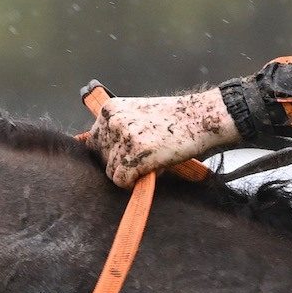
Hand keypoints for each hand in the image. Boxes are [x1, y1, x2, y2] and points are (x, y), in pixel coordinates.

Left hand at [88, 91, 239, 186]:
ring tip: (150, 162)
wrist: (199, 117)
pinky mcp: (136, 154)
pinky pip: (121, 181)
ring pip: (110, 172)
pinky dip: (134, 183)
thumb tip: (97, 152)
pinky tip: (150, 171)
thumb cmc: (172, 119)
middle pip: (99, 158)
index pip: (92, 143)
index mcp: (109, 110)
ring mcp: (123, 137)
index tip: (124, 156)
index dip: (108, 154)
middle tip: (140, 160)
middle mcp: (112, 122)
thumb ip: (116, 129)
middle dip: (117, 164)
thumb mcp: (136, 114)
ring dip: (128, 173)